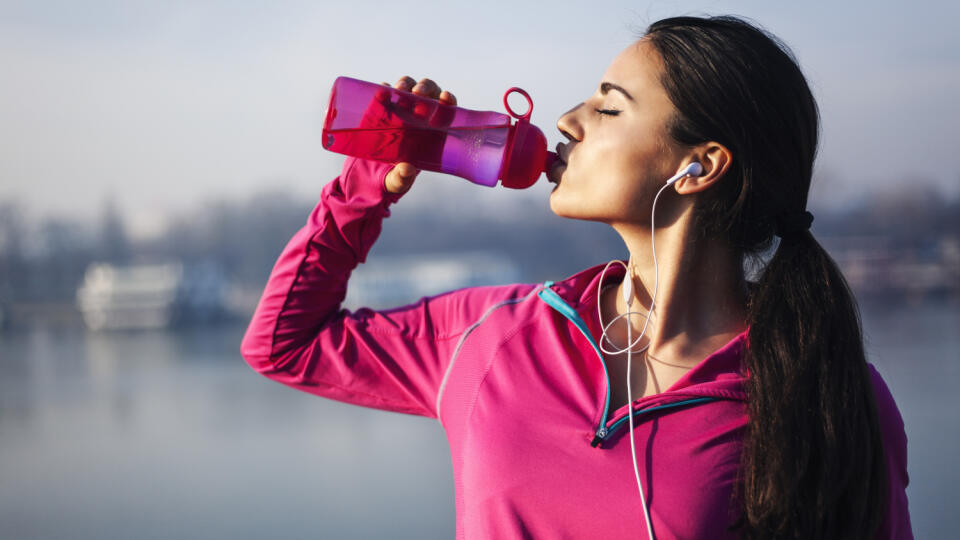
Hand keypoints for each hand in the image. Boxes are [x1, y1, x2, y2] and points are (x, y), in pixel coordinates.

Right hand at [381, 76, 456, 194]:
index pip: (446, 109)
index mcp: (433, 129)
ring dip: (406, 84)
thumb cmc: (395, 174)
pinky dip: (384, 89)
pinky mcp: (381, 107)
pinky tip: (382, 91)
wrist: (371, 170)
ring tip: (399, 90)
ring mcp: (399, 107)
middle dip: (426, 87)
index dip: (448, 100)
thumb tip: (406, 170)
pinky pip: (384, 92)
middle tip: (418, 93)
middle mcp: (418, 113)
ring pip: (408, 86)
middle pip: (429, 92)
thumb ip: (402, 178)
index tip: (445, 97)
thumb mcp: (398, 180)